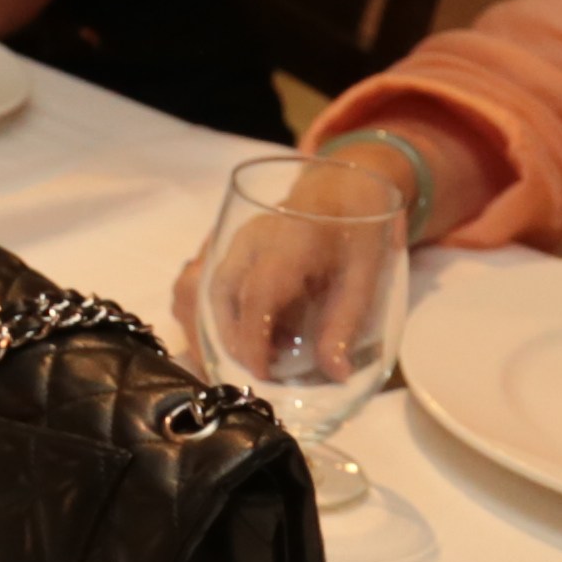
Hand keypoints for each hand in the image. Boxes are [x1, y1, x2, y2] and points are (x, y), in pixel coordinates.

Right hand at [171, 150, 405, 382]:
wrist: (338, 187)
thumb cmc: (355, 231)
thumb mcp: (363, 277)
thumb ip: (345, 324)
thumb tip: (336, 373)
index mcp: (289, 241)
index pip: (257, 295)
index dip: (254, 339)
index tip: (262, 372)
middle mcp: (250, 237)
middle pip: (217, 293)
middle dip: (228, 340)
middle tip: (254, 372)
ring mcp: (231, 238)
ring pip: (198, 287)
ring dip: (213, 329)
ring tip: (246, 356)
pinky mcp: (223, 245)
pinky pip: (198, 283)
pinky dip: (210, 316)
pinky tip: (242, 335)